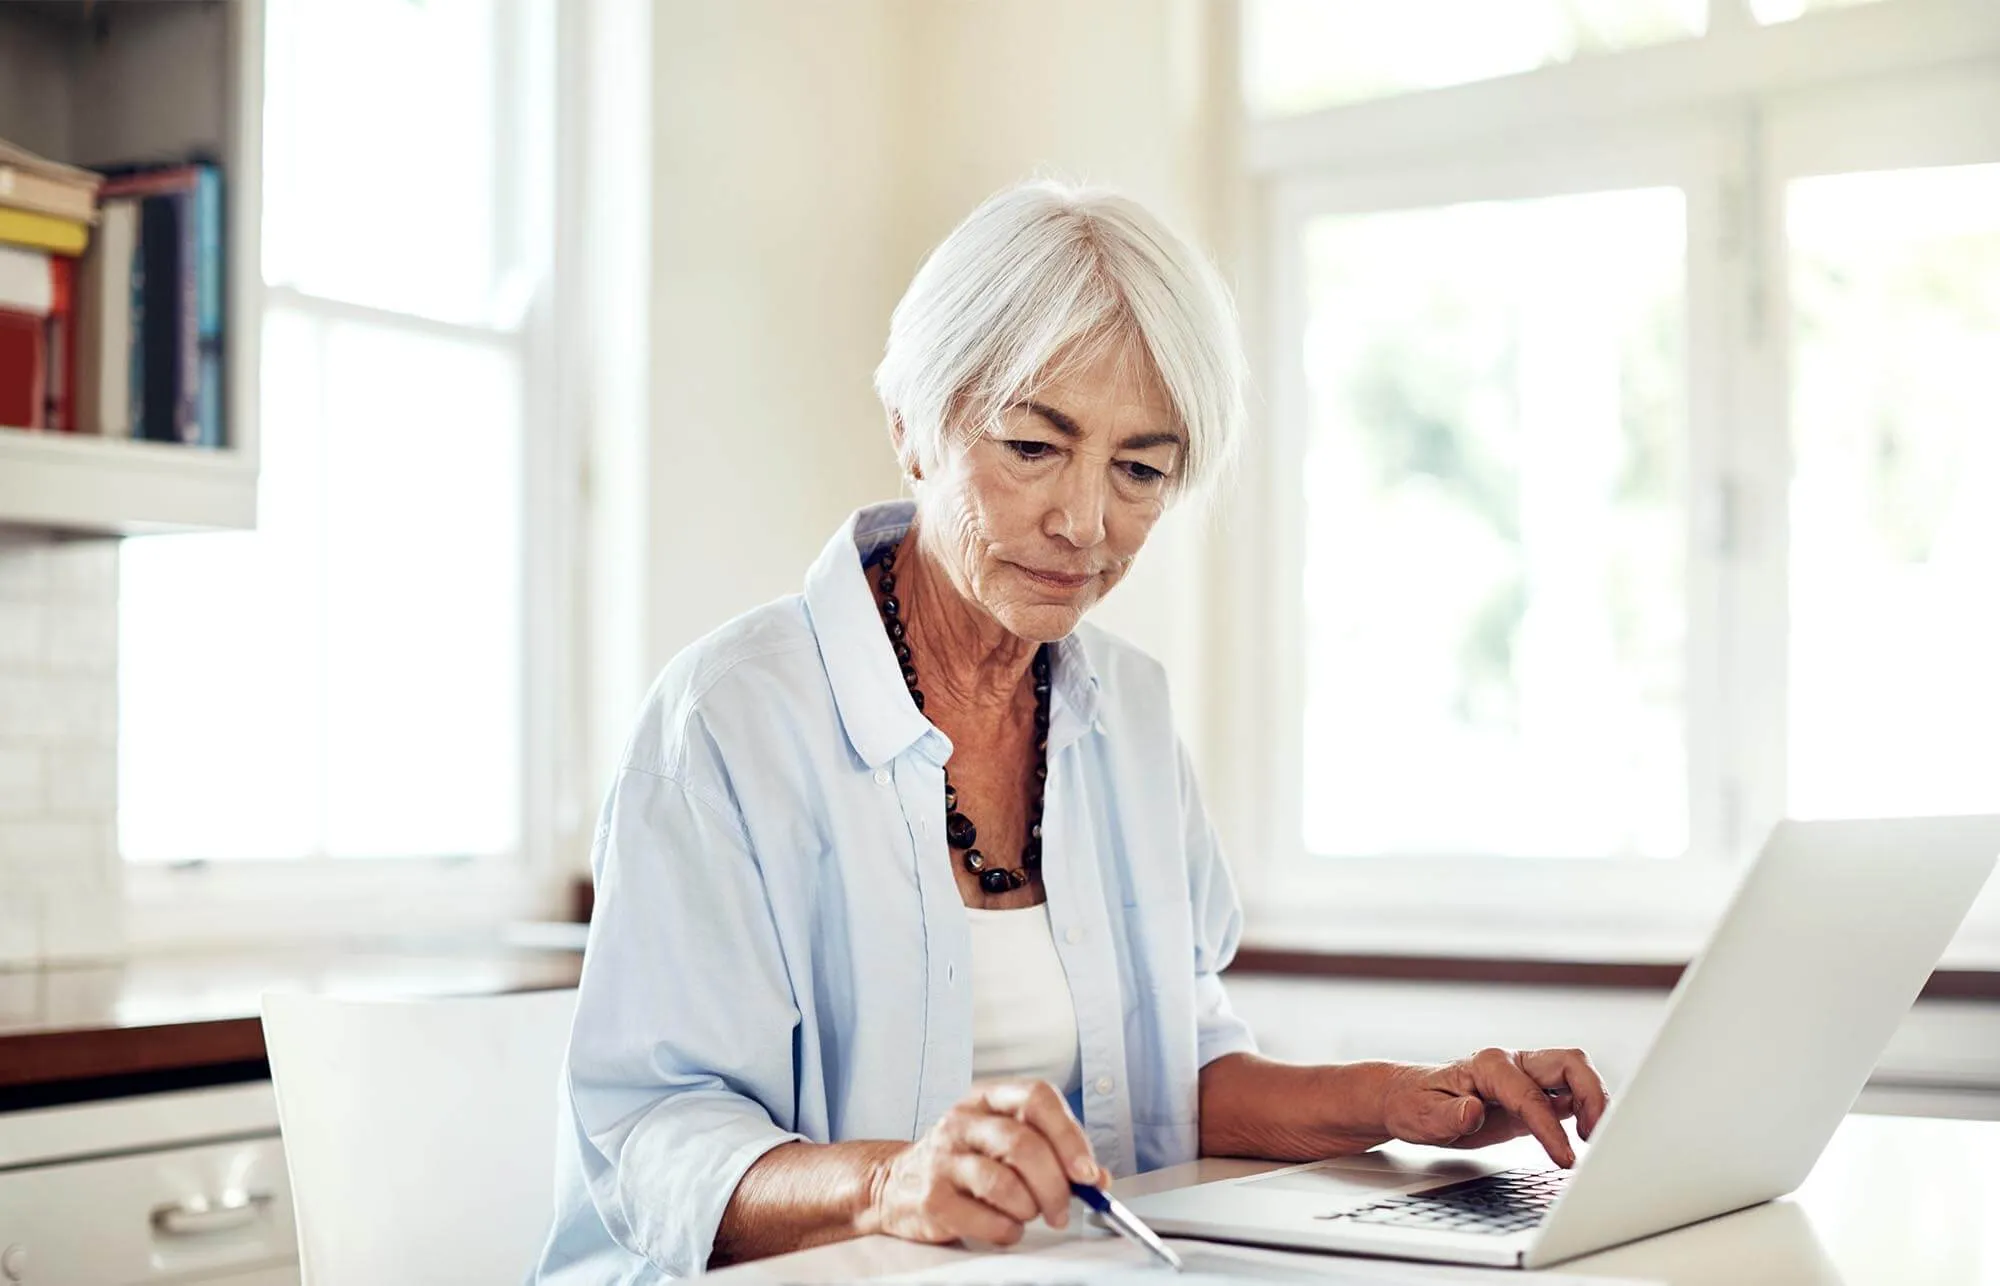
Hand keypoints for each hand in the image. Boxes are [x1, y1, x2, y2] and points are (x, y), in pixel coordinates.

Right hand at [866, 1079, 1111, 1247]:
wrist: (895, 1184)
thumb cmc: (961, 1162)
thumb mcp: (1003, 1142)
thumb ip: (1052, 1153)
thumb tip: (1097, 1178)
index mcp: (988, 1099)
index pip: (1037, 1098)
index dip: (1069, 1135)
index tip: (1088, 1172)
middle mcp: (963, 1121)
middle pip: (1023, 1144)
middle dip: (1055, 1185)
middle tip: (1062, 1209)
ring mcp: (943, 1158)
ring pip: (1004, 1183)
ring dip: (1029, 1208)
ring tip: (1027, 1215)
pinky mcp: (932, 1197)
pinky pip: (985, 1219)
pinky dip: (1007, 1231)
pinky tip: (1005, 1228)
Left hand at [1380, 1047, 1609, 1167]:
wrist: (1408, 1098)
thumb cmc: (1414, 1104)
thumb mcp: (1422, 1116)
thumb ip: (1449, 1115)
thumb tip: (1473, 1111)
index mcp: (1487, 1065)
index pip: (1530, 1096)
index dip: (1550, 1128)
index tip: (1565, 1158)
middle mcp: (1512, 1063)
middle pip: (1570, 1063)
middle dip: (1593, 1096)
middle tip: (1598, 1138)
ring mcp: (1525, 1077)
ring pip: (1576, 1075)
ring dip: (1595, 1102)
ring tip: (1599, 1140)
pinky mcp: (1531, 1095)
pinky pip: (1568, 1095)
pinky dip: (1586, 1112)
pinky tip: (1587, 1137)